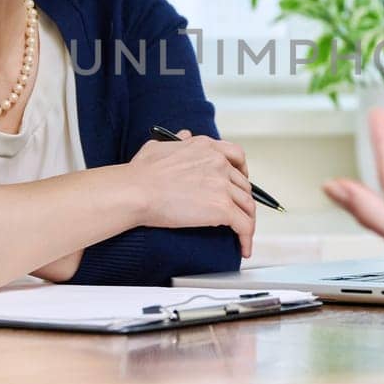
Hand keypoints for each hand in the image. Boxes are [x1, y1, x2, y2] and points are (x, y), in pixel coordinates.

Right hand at [127, 129, 255, 257]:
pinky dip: (247, 239)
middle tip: (238, 214)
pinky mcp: (222, 208)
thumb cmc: (140, 174)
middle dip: (242, 201)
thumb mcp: (160, 146)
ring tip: (242, 235)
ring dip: (247, 221)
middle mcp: (218, 162)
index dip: (243, 172)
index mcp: (205, 147)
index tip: (240, 182)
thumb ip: (178, 140)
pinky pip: (244, 226)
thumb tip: (185, 135)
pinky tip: (243, 248)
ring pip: (247, 206)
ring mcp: (222, 185)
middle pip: (243, 185)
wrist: (135, 191)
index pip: (236, 156)